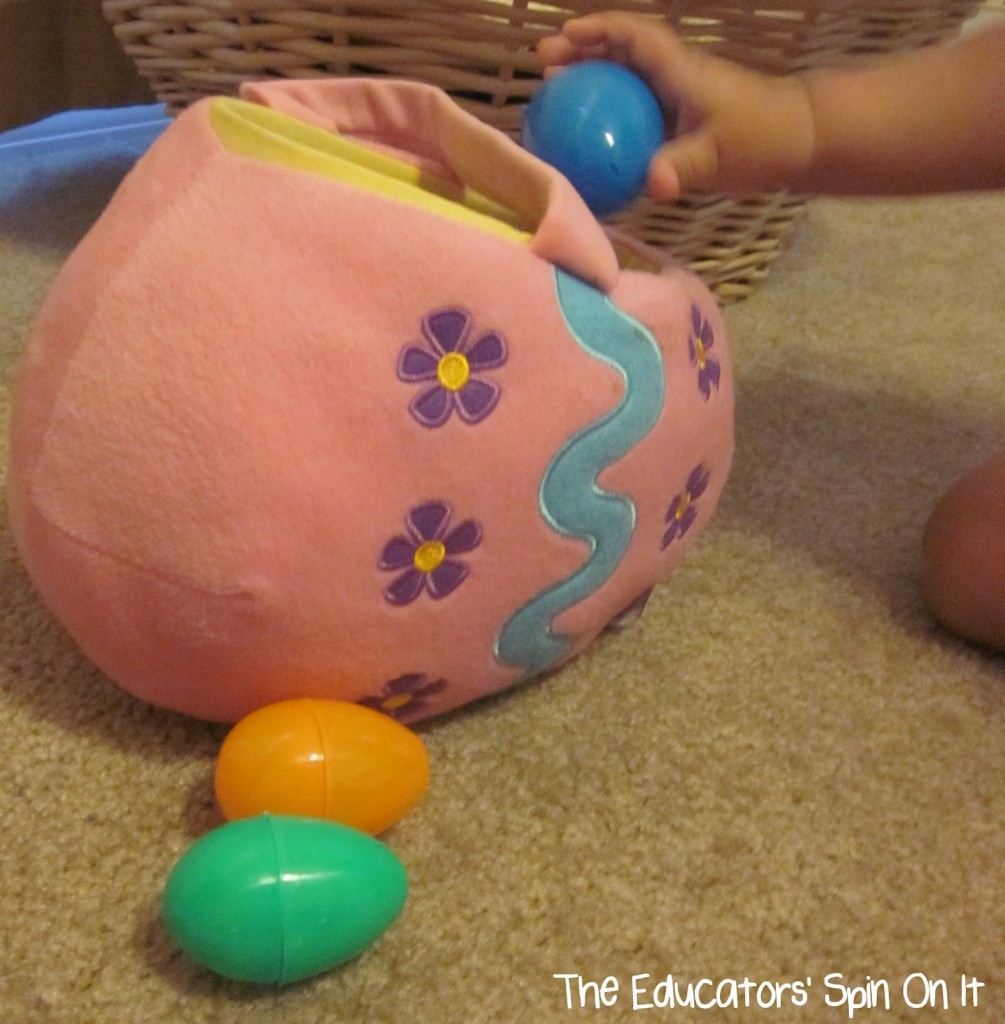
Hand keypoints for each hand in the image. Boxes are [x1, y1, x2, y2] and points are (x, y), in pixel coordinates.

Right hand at [538, 13, 815, 198]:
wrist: (799, 140)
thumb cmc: (764, 137)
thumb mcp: (720, 156)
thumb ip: (683, 167)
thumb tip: (651, 185)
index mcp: (681, 72)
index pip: (635, 37)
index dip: (599, 31)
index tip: (565, 35)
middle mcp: (674, 78)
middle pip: (621, 54)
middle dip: (581, 53)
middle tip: (544, 67)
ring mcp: (677, 98)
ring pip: (625, 81)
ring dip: (592, 82)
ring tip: (556, 96)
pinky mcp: (681, 121)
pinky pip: (635, 112)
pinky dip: (610, 115)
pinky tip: (591, 140)